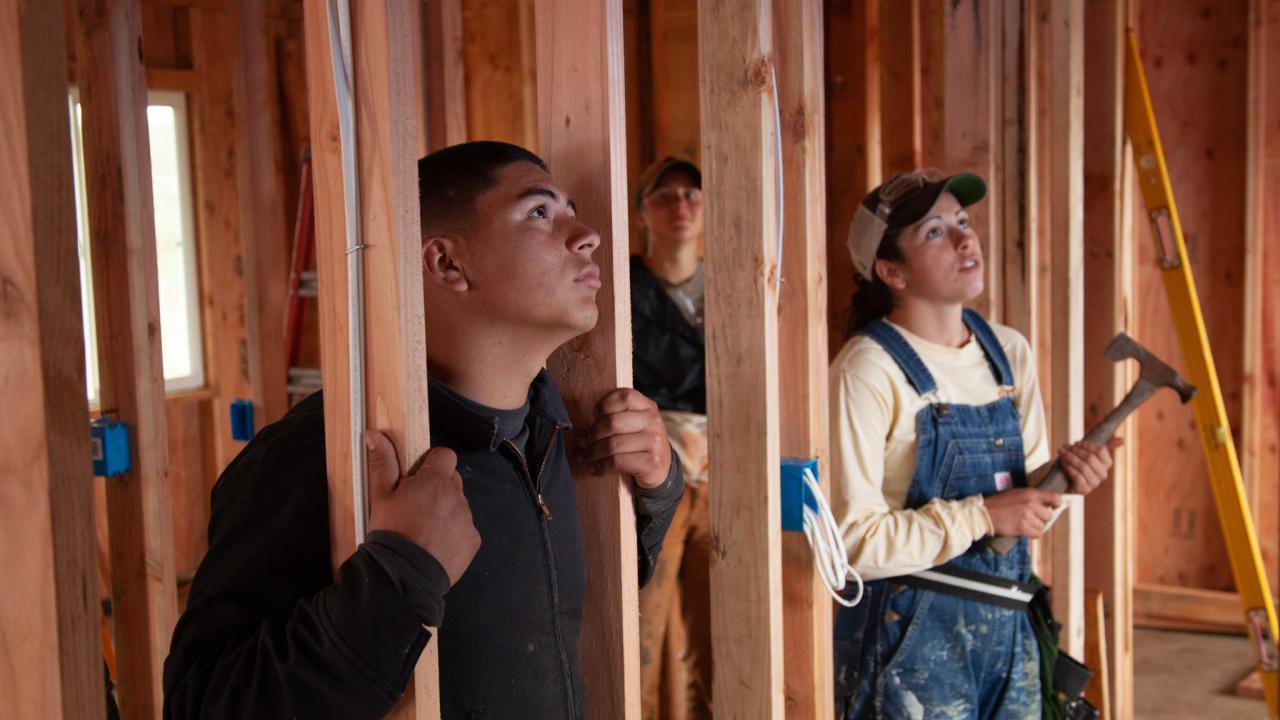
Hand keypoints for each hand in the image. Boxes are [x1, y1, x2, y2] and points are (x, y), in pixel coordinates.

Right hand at [365, 431, 479, 585]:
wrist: (403, 576)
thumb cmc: (391, 532)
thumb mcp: (380, 496)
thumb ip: (382, 462)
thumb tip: (374, 434)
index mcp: (435, 480)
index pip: (445, 455)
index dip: (432, 463)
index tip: (419, 476)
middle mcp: (457, 496)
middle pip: (452, 481)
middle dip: (438, 488)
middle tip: (416, 506)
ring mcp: (467, 519)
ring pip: (459, 505)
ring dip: (446, 511)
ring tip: (423, 529)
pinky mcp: (473, 541)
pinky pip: (465, 529)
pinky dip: (454, 533)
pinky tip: (435, 545)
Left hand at [575, 388, 671, 488]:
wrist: (662, 469)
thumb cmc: (640, 444)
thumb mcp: (634, 425)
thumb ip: (616, 417)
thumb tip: (584, 428)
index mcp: (648, 407)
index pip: (624, 396)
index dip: (604, 404)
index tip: (594, 416)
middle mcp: (653, 422)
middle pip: (613, 422)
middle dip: (591, 434)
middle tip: (582, 442)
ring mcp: (654, 442)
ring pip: (612, 445)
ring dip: (592, 453)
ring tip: (585, 457)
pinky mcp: (651, 462)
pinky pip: (616, 462)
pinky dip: (600, 467)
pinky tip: (595, 468)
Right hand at [984, 487, 1062, 538]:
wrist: (985, 513)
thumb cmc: (1000, 502)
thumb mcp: (1017, 493)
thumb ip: (1032, 497)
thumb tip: (1047, 504)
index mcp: (1030, 493)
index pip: (1054, 497)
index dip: (1057, 503)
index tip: (1056, 507)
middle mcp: (1031, 504)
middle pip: (1049, 515)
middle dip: (1042, 518)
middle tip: (1032, 518)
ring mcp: (1027, 516)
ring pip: (1043, 526)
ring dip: (1036, 527)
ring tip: (1025, 523)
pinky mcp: (1022, 527)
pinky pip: (1037, 534)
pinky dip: (1033, 534)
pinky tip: (1025, 530)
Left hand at [1059, 437, 1123, 494]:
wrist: (1062, 477)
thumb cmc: (1076, 461)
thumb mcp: (1088, 451)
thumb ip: (1106, 444)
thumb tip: (1123, 440)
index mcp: (1107, 464)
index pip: (1101, 450)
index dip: (1087, 445)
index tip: (1076, 443)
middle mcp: (1103, 474)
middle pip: (1090, 458)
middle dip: (1075, 450)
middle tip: (1065, 447)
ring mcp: (1094, 483)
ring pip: (1083, 467)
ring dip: (1070, 457)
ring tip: (1061, 452)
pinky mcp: (1084, 490)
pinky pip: (1078, 476)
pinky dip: (1069, 467)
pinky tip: (1063, 462)